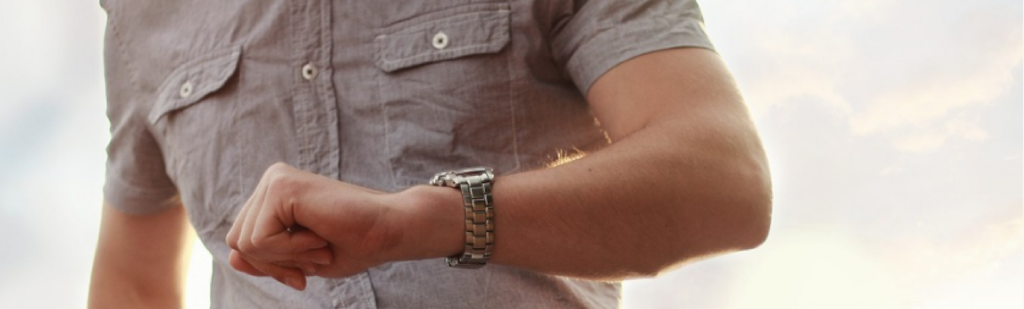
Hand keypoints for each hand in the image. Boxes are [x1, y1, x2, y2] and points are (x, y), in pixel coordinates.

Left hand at [225, 163, 403, 290]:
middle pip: (238, 242)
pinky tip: (319, 236)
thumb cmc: (354, 244)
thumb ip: (265, 258)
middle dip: (275, 264)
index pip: (242, 242)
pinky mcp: (281, 185)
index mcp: (273, 195)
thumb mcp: (299, 260)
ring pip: (246, 242)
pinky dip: (291, 251)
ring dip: (286, 257)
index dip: (271, 266)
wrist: (388, 231)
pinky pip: (260, 239)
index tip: (304, 272)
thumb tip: (232, 257)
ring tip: (320, 245)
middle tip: (317, 257)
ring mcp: (274, 179)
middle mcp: (271, 181)